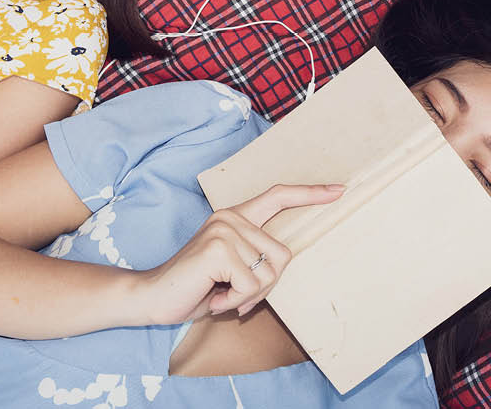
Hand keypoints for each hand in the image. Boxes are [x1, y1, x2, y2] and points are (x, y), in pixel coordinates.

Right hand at [139, 183, 342, 324]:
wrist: (152, 297)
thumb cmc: (195, 287)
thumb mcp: (232, 270)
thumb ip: (254, 258)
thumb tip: (285, 261)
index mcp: (236, 216)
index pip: (278, 196)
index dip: (310, 194)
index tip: (338, 190)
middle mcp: (231, 217)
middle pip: (283, 255)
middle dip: (265, 287)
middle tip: (234, 295)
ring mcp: (224, 230)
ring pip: (268, 275)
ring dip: (247, 297)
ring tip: (220, 294)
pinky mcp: (218, 249)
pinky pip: (250, 286)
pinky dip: (234, 302)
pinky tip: (212, 298)